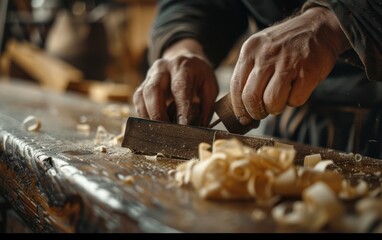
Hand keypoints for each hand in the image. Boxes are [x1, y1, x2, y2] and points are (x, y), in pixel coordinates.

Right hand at [133, 39, 218, 125]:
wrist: (184, 60)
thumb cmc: (198, 76)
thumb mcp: (209, 87)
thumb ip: (206, 106)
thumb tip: (201, 129)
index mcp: (183, 66)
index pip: (180, 87)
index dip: (180, 107)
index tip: (184, 125)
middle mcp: (162, 68)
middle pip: (153, 90)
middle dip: (158, 113)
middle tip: (166, 132)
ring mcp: (149, 76)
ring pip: (141, 96)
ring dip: (148, 117)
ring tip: (157, 132)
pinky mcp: (142, 85)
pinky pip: (138, 101)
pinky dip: (143, 116)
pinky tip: (151, 126)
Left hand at [230, 7, 350, 124]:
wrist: (318, 28)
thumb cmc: (284, 47)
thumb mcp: (260, 50)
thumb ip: (248, 74)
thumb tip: (242, 111)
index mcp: (250, 50)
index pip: (236, 86)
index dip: (239, 108)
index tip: (243, 118)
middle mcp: (266, 55)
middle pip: (251, 97)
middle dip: (256, 112)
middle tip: (262, 113)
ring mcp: (288, 62)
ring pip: (272, 102)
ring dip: (275, 109)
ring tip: (280, 101)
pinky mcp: (308, 71)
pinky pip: (294, 100)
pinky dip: (294, 101)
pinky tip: (296, 90)